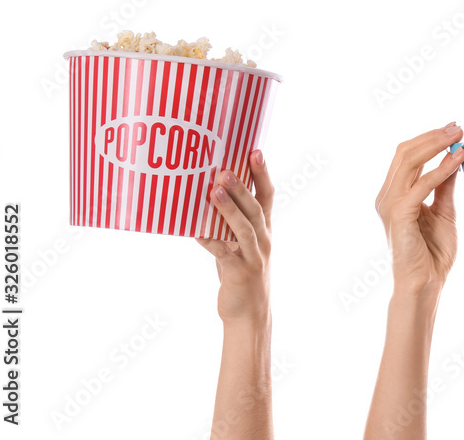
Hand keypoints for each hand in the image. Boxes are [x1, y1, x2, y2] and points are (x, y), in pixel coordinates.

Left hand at [197, 149, 273, 325]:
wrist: (249, 313)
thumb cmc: (241, 273)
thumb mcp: (241, 245)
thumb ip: (229, 223)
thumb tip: (205, 195)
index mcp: (265, 230)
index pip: (267, 196)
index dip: (262, 174)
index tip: (255, 151)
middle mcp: (263, 240)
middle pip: (255, 208)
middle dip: (242, 187)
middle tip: (226, 169)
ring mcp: (254, 256)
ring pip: (244, 228)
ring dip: (229, 208)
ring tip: (215, 191)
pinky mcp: (240, 272)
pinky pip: (223, 252)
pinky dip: (210, 239)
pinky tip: (195, 228)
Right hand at [375, 123, 463, 295]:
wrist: (426, 284)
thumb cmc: (432, 253)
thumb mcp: (443, 211)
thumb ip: (444, 186)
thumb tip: (454, 159)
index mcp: (394, 194)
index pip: (407, 156)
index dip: (429, 139)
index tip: (453, 130)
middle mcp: (387, 196)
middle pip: (405, 153)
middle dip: (432, 137)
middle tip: (457, 127)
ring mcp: (390, 205)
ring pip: (409, 162)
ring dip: (436, 146)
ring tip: (458, 137)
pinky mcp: (399, 214)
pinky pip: (422, 184)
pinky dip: (440, 170)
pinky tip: (457, 161)